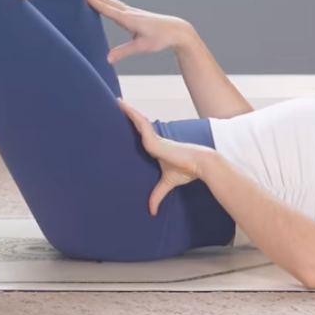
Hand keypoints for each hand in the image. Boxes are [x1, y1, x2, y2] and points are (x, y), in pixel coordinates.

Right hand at [88, 0, 196, 64]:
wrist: (176, 31)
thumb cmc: (161, 38)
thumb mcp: (142, 47)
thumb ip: (124, 52)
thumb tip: (108, 59)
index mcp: (128, 19)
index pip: (107, 8)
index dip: (94, 1)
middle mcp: (128, 12)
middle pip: (107, 0)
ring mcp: (131, 11)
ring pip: (111, 0)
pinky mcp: (133, 13)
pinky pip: (116, 3)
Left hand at [119, 99, 213, 214]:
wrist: (198, 164)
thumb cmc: (186, 170)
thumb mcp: (166, 183)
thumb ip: (157, 195)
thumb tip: (151, 212)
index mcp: (154, 148)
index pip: (140, 135)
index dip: (132, 126)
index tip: (121, 122)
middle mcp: (153, 141)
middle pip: (137, 125)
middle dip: (127, 115)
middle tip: (115, 106)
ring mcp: (153, 138)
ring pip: (137, 121)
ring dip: (128, 111)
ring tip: (117, 102)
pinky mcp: (153, 139)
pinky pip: (140, 123)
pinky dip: (131, 114)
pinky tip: (123, 106)